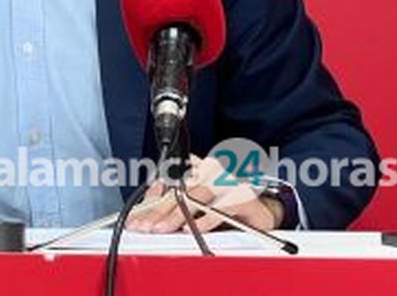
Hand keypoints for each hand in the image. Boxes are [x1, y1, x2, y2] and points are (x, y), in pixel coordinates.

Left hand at [129, 156, 281, 232]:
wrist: (259, 214)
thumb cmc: (225, 206)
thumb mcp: (195, 203)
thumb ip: (173, 199)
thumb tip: (150, 198)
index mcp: (198, 168)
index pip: (169, 185)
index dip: (152, 203)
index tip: (137, 217)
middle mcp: (212, 172)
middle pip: (179, 191)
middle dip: (159, 211)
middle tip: (146, 226)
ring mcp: (228, 183)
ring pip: (196, 198)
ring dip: (177, 216)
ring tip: (164, 228)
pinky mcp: (242, 198)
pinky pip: (219, 209)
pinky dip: (204, 221)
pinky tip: (191, 229)